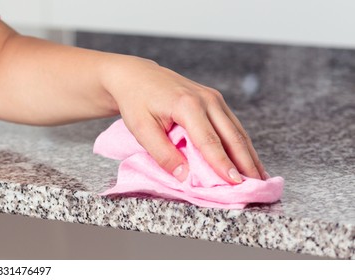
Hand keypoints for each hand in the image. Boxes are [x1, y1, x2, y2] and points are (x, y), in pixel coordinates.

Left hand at [102, 55, 266, 182]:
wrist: (136, 76)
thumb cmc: (136, 102)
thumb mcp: (141, 129)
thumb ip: (162, 154)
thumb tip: (184, 176)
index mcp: (187, 105)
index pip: (210, 141)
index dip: (223, 164)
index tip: (236, 183)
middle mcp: (206, 99)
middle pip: (232, 136)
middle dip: (246, 163)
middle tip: (258, 187)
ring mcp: (213, 98)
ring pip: (237, 131)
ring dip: (250, 155)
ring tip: (260, 178)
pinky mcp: (215, 100)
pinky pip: (233, 125)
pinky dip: (242, 144)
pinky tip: (249, 159)